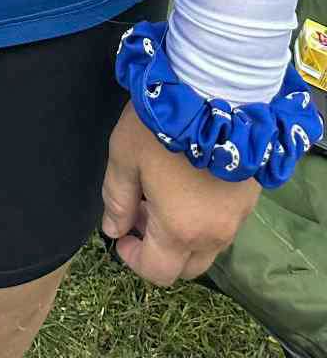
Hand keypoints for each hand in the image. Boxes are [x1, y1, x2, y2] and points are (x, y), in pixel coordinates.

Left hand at [101, 100, 260, 286]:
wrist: (216, 92)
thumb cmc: (162, 124)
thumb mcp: (124, 156)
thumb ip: (117, 198)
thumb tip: (113, 230)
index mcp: (180, 230)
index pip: (158, 271)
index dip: (133, 259)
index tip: (122, 234)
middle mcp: (213, 234)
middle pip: (186, 267)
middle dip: (160, 251)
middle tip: (142, 213)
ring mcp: (236, 219)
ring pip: (207, 248)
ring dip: (183, 236)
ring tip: (164, 196)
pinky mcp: (249, 199)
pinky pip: (224, 226)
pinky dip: (203, 221)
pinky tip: (189, 187)